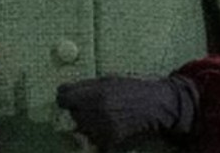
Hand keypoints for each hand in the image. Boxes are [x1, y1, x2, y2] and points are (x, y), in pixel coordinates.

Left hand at [56, 75, 197, 148]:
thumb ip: (86, 85)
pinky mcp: (108, 141)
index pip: (62, 97)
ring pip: (80, 127)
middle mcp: (95, 111)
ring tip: (103, 116)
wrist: (157, 105)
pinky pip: (92, 139)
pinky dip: (97, 135)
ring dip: (86, 123)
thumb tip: (64, 90)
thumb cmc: (135, 87)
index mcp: (94, 93)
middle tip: (93, 106)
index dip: (66, 97)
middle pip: (71, 113)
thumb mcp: (110, 79)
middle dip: (78, 110)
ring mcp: (101, 128)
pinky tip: (110, 126)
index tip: (70, 98)